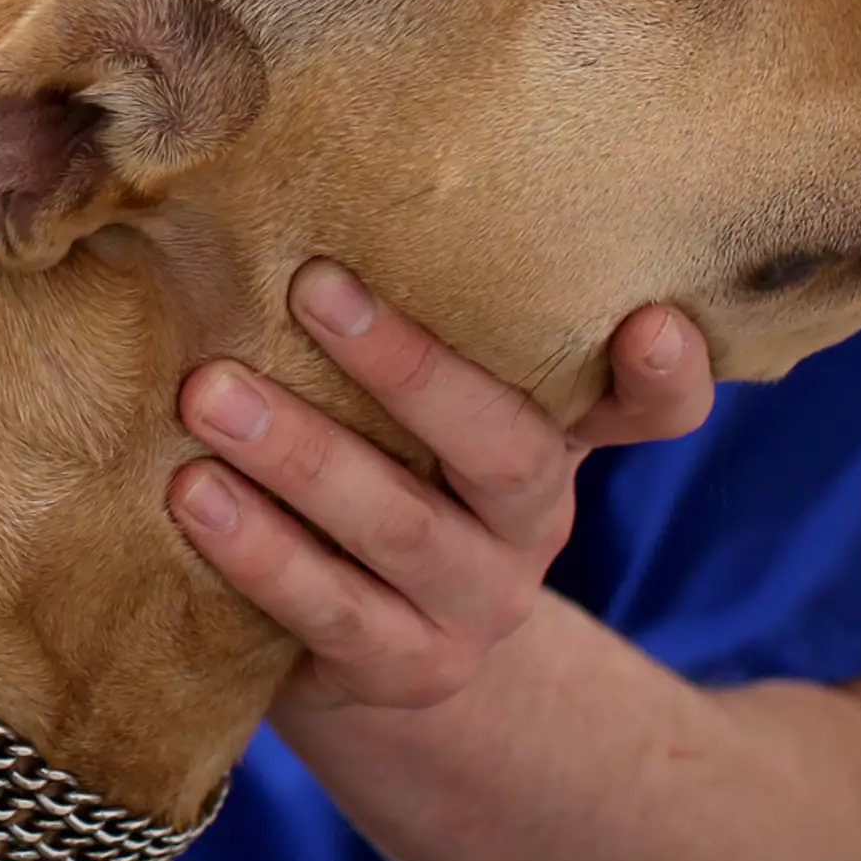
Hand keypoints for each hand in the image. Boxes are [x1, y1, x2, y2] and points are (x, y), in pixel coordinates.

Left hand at [169, 262, 713, 712]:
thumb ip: (412, 325)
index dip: (667, 373)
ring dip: (302, 456)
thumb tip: (295, 190)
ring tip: (210, 394)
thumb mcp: (413, 405)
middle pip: (505, 449)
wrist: (360, 651)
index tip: (649, 322)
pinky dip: (259, 551)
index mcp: (558, 434)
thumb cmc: (378, 470)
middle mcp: (535, 521)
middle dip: (406, 366)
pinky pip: (331, 610)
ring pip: (402, 528)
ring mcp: (477, 604)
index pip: (655, 408)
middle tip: (310, 285)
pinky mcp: (405, 670)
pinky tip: (192, 494)